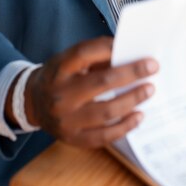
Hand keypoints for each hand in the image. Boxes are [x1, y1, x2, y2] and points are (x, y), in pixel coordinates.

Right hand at [23, 36, 157, 147]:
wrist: (32, 102)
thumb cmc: (58, 76)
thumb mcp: (67, 60)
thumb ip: (93, 56)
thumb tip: (129, 55)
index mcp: (58, 69)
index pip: (84, 54)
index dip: (109, 48)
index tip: (132, 47)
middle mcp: (60, 94)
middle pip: (101, 83)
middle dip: (131, 74)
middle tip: (153, 67)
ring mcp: (65, 119)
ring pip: (106, 111)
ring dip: (132, 100)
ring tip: (149, 90)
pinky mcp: (72, 138)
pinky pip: (103, 136)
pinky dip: (124, 127)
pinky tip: (138, 116)